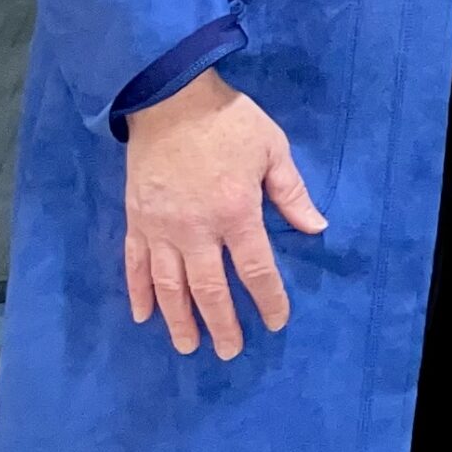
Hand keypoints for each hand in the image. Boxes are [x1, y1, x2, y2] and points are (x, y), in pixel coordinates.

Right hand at [123, 69, 325, 358]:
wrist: (171, 100)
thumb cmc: (229, 123)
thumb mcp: (272, 149)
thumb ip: (291, 193)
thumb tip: (316, 228)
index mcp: (236, 212)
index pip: (256, 268)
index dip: (268, 299)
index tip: (275, 321)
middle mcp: (196, 230)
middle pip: (210, 289)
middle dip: (222, 324)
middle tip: (230, 351)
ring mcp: (161, 229)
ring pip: (169, 287)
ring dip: (179, 321)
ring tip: (188, 346)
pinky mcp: (136, 222)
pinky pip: (135, 266)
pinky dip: (138, 294)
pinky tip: (144, 316)